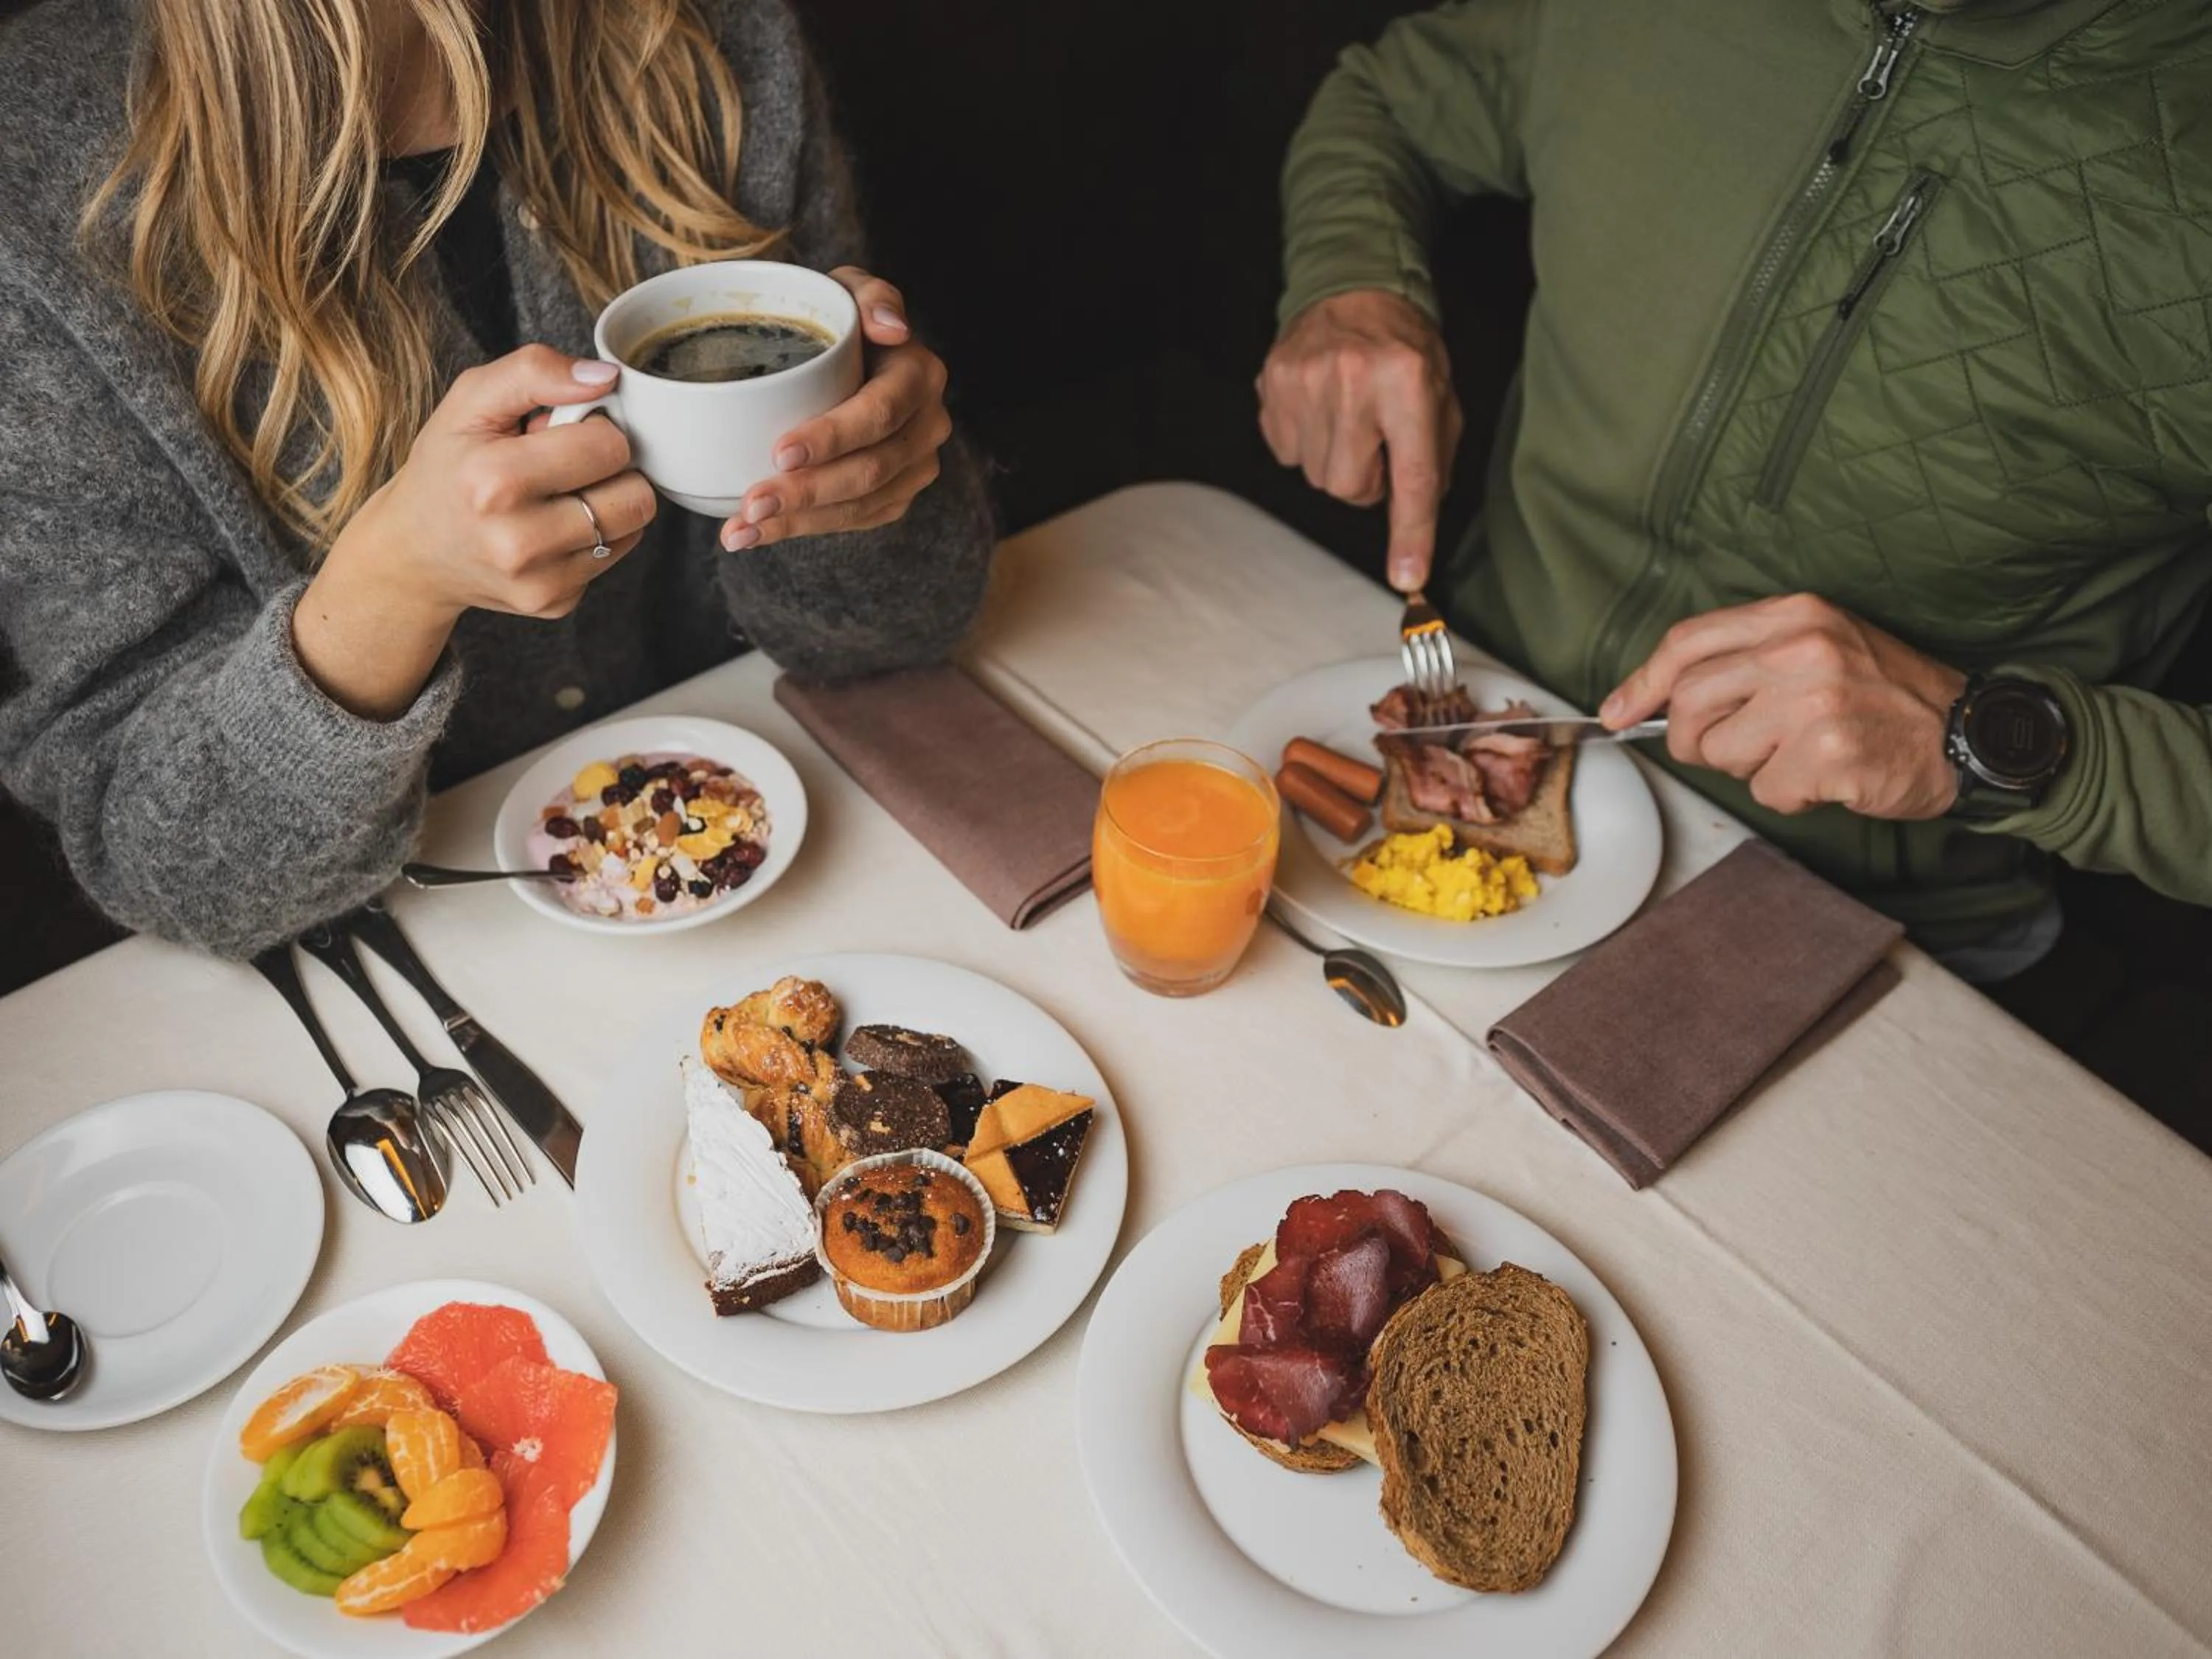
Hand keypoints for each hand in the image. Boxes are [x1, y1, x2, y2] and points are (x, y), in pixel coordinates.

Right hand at [297, 345, 654, 717]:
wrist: (414, 552)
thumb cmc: (447, 467)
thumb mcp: (470, 402)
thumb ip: (534, 372)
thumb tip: (605, 378)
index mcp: (493, 482)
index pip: (609, 445)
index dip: (595, 428)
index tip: (563, 430)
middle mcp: (517, 541)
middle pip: (636, 494)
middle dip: (611, 468)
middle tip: (565, 464)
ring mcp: (539, 581)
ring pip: (635, 526)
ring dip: (611, 501)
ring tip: (562, 492)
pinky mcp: (556, 603)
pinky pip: (616, 555)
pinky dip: (597, 535)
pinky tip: (555, 525)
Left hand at [721, 267, 951, 550]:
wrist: (851, 356)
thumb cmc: (839, 320)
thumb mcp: (850, 289)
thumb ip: (871, 295)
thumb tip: (893, 328)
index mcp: (921, 375)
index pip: (881, 413)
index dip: (834, 436)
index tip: (780, 452)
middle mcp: (928, 426)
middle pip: (871, 469)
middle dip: (809, 492)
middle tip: (752, 504)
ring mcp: (915, 467)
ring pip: (861, 505)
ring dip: (798, 522)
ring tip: (741, 529)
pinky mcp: (896, 496)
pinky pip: (853, 521)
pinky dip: (802, 529)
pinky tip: (757, 534)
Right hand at [1257, 289, 1462, 592]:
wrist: (1354, 288)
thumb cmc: (1404, 349)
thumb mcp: (1439, 397)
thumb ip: (1431, 461)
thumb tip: (1413, 527)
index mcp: (1409, 382)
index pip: (1410, 476)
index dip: (1410, 532)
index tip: (1407, 576)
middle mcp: (1354, 379)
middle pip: (1349, 487)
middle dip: (1365, 480)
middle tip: (1375, 443)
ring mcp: (1305, 380)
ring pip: (1315, 476)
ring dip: (1334, 460)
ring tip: (1347, 419)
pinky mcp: (1273, 384)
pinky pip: (1286, 453)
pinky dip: (1305, 442)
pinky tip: (1319, 409)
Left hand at [1600, 593, 1966, 818]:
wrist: (1967, 730)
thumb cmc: (1884, 696)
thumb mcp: (1818, 647)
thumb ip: (1744, 660)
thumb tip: (1648, 701)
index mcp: (1793, 615)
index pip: (1687, 643)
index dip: (1641, 683)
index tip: (1616, 712)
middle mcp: (1800, 649)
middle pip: (1687, 704)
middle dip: (1697, 739)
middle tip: (1741, 748)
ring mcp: (1814, 700)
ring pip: (1720, 753)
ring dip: (1751, 769)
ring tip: (1800, 753)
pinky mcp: (1828, 753)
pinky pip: (1766, 792)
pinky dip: (1790, 796)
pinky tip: (1827, 777)